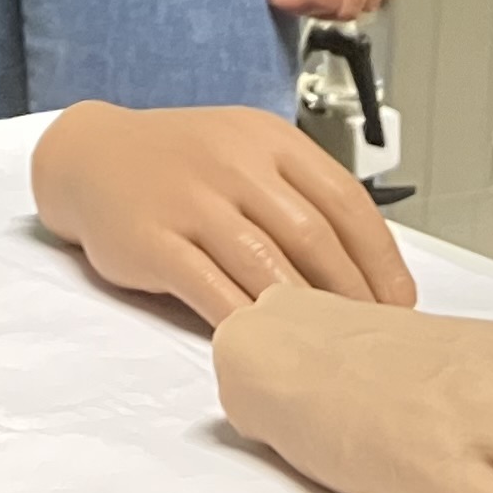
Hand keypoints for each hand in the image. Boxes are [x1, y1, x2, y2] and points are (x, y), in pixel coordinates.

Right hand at [32, 101, 416, 324]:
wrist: (91, 157)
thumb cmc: (181, 162)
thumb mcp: (244, 150)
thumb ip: (296, 190)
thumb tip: (366, 258)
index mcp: (268, 141)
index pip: (344, 199)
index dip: (380, 257)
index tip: (401, 301)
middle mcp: (234, 166)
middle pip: (313, 237)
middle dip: (353, 294)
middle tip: (376, 337)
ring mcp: (193, 202)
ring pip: (266, 265)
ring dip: (306, 313)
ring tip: (332, 350)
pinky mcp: (155, 241)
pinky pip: (210, 289)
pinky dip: (244, 322)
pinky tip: (266, 347)